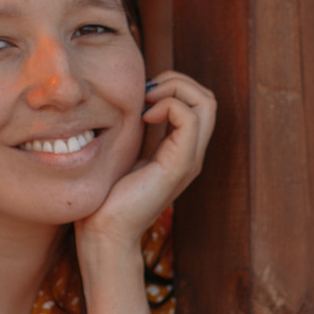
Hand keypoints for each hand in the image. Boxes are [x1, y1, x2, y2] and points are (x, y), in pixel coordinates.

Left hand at [78, 71, 216, 250]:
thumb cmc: (108, 195)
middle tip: (146, 91)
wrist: (105, 231)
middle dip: (177, 81)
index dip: (174, 85)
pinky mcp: (179, 166)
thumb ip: (137, 131)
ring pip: (206, 103)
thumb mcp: (126, 153)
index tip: (143, 93)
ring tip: (147, 101)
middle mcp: (192, 153)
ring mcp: (189, 160)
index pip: (199, 102)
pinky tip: (145, 117)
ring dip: (175, 89)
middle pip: (208, 98)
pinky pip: (189, 120)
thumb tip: (133, 100)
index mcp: (181, 150)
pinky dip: (168, 106)